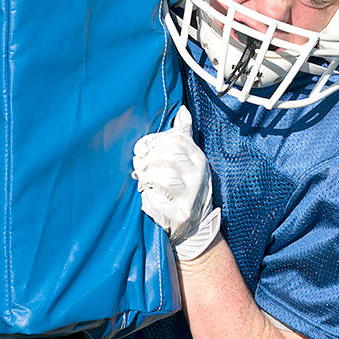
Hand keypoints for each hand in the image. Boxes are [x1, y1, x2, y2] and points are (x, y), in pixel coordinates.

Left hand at [133, 106, 220, 260]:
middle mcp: (199, 174)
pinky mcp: (181, 215)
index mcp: (198, 158)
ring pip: (161, 177)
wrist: (196, 228)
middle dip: (146, 162)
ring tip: (143, 185)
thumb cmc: (185, 188)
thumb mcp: (190, 161)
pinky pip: (156, 201)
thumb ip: (184, 136)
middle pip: (166, 156)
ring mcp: (192, 195)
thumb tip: (183, 111)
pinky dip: (147, 200)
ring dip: (145, 180)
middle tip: (139, 171)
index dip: (151, 143)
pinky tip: (149, 200)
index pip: (175, 139)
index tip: (141, 153)